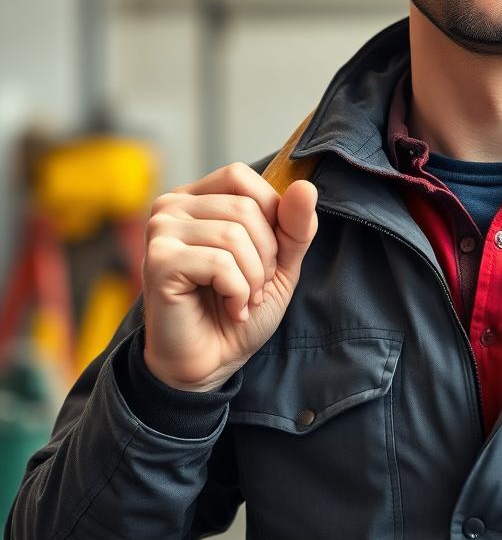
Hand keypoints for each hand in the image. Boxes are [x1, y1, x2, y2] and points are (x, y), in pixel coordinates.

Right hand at [141, 163, 317, 391]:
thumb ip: (295, 224)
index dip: (269, 214)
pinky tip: (231, 309)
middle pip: (244, 207)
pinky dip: (238, 292)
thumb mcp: (281, 261)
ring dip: (253, 277)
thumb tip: (305, 186)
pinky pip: (219, 263)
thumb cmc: (240, 307)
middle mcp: (170, 206)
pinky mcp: (158, 262)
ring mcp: (160, 232)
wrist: (212, 363)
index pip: (241, 176)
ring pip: (234, 234)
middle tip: (254, 285)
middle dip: (266, 254)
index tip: (267, 254)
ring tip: (242, 299)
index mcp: (196, 197)